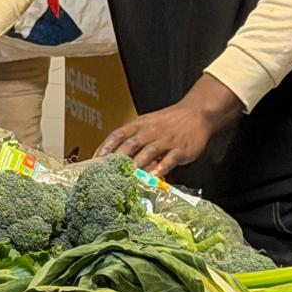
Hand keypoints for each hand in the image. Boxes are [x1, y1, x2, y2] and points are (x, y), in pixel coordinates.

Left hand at [96, 74, 244, 179]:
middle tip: (106, 173)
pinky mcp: (180, 149)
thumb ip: (134, 139)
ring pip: (147, 153)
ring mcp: (165, 140)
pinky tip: (151, 178)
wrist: (197, 113)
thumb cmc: (168, 121)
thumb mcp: (148, 124)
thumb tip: (116, 157)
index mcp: (139, 125)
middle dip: (117, 159)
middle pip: (130, 145)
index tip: (94, 160)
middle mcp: (150, 131)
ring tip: (125, 178)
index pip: (117, 135)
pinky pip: (168, 160)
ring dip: (136, 166)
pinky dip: (159, 169)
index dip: (105, 148)